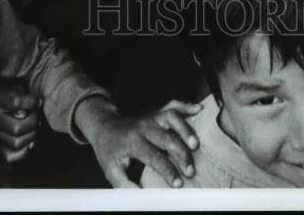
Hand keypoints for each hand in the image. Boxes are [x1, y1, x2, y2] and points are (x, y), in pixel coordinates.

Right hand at [0, 80, 40, 163]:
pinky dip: (25, 149)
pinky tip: (28, 140)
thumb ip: (20, 89)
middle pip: (17, 128)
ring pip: (16, 142)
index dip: (30, 102)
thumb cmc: (12, 88)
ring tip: (32, 126)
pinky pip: (11, 157)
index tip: (37, 101)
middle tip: (35, 115)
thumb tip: (35, 101)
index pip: (14, 102)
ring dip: (31, 134)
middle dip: (33, 121)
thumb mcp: (15, 81)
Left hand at [75, 96, 200, 187]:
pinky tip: (198, 109)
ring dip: (185, 129)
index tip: (179, 184)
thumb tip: (141, 197)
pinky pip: (173, 105)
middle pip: (166, 137)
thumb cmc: (109, 150)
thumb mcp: (110, 169)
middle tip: (191, 170)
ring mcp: (151, 116)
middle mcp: (143, 126)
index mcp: (132, 141)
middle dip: (180, 153)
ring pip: (172, 117)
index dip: (167, 170)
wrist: (104, 125)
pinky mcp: (157, 112)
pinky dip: (186, 106)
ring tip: (196, 145)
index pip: (153, 156)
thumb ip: (124, 184)